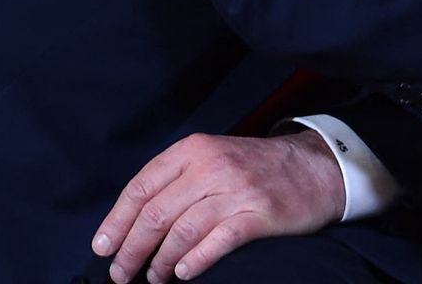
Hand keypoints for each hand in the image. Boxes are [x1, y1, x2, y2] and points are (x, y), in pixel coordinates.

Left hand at [91, 129, 343, 282]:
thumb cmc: (258, 168)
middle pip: (156, 214)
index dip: (116, 222)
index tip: (102, 247)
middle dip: (132, 249)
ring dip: (159, 262)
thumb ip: (177, 180)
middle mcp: (214, 167)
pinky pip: (217, 242)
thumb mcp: (215, 157)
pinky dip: (194, 261)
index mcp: (195, 150)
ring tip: (153, 277)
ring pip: (181, 232)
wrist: (318, 167)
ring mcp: (238, 191)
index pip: (141, 188)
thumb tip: (133, 222)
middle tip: (121, 273)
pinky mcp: (260, 214)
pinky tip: (184, 272)